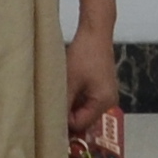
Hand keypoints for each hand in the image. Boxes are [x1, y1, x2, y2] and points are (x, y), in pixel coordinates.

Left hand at [63, 29, 124, 155]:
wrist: (95, 33)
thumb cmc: (83, 55)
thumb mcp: (69, 81)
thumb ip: (63, 104)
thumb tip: (52, 123)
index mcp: (104, 102)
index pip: (80, 125)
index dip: (64, 122)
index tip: (49, 113)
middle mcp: (109, 102)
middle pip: (84, 119)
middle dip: (68, 115)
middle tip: (51, 105)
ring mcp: (107, 95)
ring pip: (84, 110)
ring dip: (71, 105)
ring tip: (58, 94)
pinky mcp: (102, 87)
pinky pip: (87, 101)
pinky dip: (76, 98)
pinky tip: (66, 88)